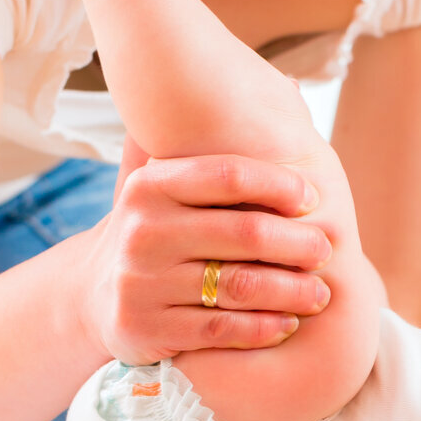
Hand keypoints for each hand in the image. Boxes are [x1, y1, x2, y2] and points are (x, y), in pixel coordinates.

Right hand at [80, 138, 335, 364]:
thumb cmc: (157, 232)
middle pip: (245, 233)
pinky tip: (289, 324)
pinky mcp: (146, 330)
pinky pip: (222, 329)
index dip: (280, 185)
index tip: (312, 199)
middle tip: (326, 250)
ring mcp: (140, 283)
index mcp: (150, 186)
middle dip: (299, 243)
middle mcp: (141, 231)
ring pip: (241, 285)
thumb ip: (213, 152)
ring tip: (320, 293)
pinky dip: (264, 328)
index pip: (229, 175)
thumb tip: (292, 90)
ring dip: (292, 290)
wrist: (94, 296)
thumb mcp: (165, 189)